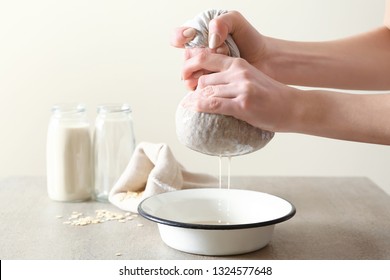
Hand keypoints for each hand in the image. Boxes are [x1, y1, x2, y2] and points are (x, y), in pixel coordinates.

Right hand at [171, 11, 268, 88]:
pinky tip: (207, 85)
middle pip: (185, 58)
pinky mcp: (209, 85)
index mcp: (200, 36)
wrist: (264, 61)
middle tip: (211, 58)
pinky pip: (197, 88)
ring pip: (188, 75)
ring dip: (197, 75)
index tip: (190, 36)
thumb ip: (222, 22)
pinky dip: (200, 87)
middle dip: (194, 60)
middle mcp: (198, 53)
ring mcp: (202, 70)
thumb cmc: (250, 40)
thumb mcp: (236, 22)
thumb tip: (211, 40)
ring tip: (209, 74)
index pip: (179, 36)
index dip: (180, 36)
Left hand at [181, 51, 297, 131]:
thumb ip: (231, 78)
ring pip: (206, 92)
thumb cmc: (271, 96)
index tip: (184, 78)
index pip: (207, 58)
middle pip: (204, 80)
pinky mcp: (242, 104)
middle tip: (191, 101)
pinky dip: (199, 107)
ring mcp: (241, 88)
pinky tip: (192, 109)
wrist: (293, 107)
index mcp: (239, 64)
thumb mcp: (250, 78)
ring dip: (196, 101)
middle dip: (195, 91)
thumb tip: (207, 87)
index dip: (190, 66)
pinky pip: (213, 104)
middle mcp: (239, 73)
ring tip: (191, 108)